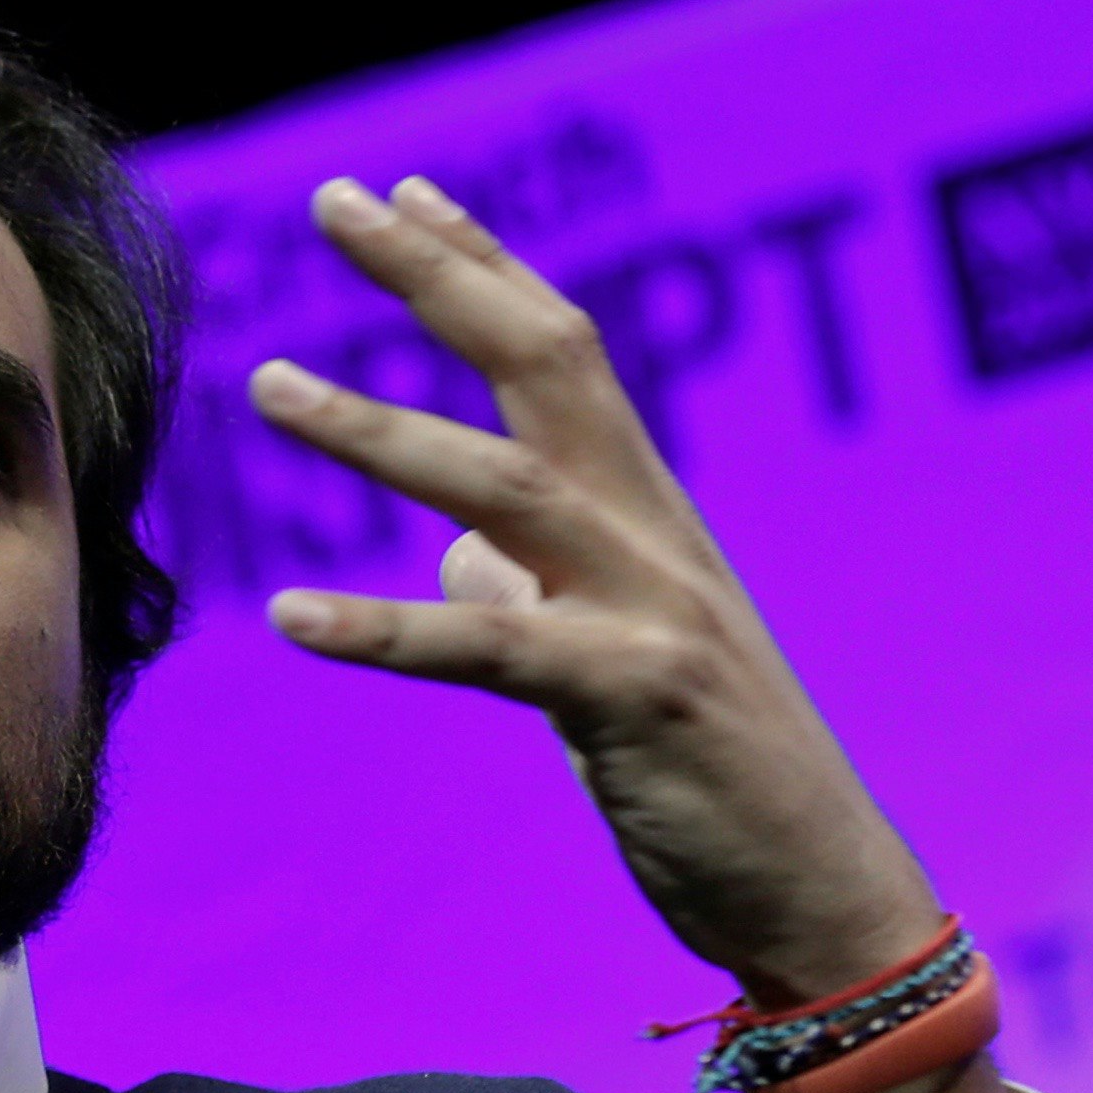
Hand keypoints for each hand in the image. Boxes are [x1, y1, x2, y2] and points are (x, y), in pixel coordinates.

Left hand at [249, 174, 1030, 1092]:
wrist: (823, 896)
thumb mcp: (613, 664)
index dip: (482, 268)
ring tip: (269, 385)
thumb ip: (537, 591)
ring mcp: (650, 610)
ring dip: (378, 432)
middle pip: (544, 365)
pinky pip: (488, 648)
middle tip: (335, 199)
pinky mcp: (630, 700)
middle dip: (438, 277)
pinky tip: (290, 613)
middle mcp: (655, 537)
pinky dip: (383, 628)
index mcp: (649, 518)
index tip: (401, 196)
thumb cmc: (716, 780)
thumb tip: (458, 550)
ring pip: (502, 486)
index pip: (561, 353)